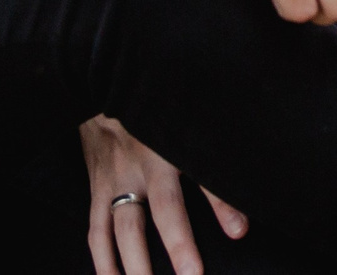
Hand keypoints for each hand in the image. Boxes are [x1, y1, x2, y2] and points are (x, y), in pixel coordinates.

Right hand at [81, 113, 248, 274]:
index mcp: (162, 155)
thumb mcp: (191, 131)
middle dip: (151, 262)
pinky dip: (102, 260)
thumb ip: (217, 180)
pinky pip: (96, 230)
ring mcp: (112, 183)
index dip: (190, 233)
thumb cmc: (160, 109)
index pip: (174, 203)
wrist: (110, 81)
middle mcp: (133, 173)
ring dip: (126, 268)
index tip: (206, 262)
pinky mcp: (97, 189)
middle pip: (137, 226)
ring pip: (114, 232)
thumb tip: (240, 229)